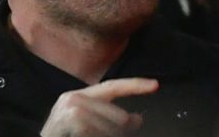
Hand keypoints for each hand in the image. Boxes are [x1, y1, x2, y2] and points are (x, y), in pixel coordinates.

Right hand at [40, 78, 158, 135]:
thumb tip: (137, 119)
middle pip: (118, 115)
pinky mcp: (71, 123)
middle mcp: (73, 99)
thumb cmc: (62, 135)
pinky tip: (87, 135)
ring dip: (110, 135)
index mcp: (78, 96)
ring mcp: (70, 112)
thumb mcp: (84, 121)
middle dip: (123, 129)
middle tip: (122, 133)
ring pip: (111, 128)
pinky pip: (96, 133)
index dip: (135, 85)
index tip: (155, 85)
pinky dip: (99, 136)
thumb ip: (109, 116)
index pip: (113, 86)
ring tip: (99, 134)